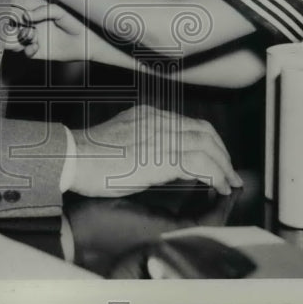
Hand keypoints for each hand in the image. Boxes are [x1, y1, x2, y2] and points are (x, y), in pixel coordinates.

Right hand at [7, 0, 90, 61]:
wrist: (87, 42)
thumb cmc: (75, 22)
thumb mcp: (59, 11)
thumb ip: (42, 11)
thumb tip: (25, 16)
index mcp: (34, 9)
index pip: (15, 4)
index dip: (7, 4)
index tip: (2, 5)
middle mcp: (30, 23)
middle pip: (9, 22)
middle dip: (6, 23)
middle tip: (10, 23)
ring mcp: (32, 37)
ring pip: (13, 39)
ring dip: (14, 38)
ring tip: (28, 35)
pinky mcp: (37, 51)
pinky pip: (25, 52)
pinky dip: (28, 49)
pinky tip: (36, 46)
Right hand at [68, 105, 241, 197]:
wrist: (72, 157)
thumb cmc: (90, 157)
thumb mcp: (123, 141)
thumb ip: (145, 143)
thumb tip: (164, 161)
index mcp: (150, 116)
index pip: (192, 124)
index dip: (211, 143)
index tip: (218, 161)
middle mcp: (158, 121)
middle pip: (205, 131)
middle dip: (223, 154)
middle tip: (230, 174)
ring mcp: (160, 136)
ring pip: (206, 146)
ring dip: (223, 166)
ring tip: (228, 182)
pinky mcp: (160, 156)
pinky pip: (199, 163)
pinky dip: (214, 175)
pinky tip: (216, 187)